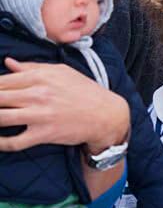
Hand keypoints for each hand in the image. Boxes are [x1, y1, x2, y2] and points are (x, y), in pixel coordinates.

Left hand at [0, 58, 128, 153]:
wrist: (106, 114)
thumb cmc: (85, 91)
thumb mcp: (62, 72)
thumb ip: (32, 67)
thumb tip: (8, 63)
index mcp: (39, 77)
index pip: (0, 81)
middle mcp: (37, 94)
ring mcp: (40, 115)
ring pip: (0, 118)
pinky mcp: (44, 134)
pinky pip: (14, 142)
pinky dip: (0, 143)